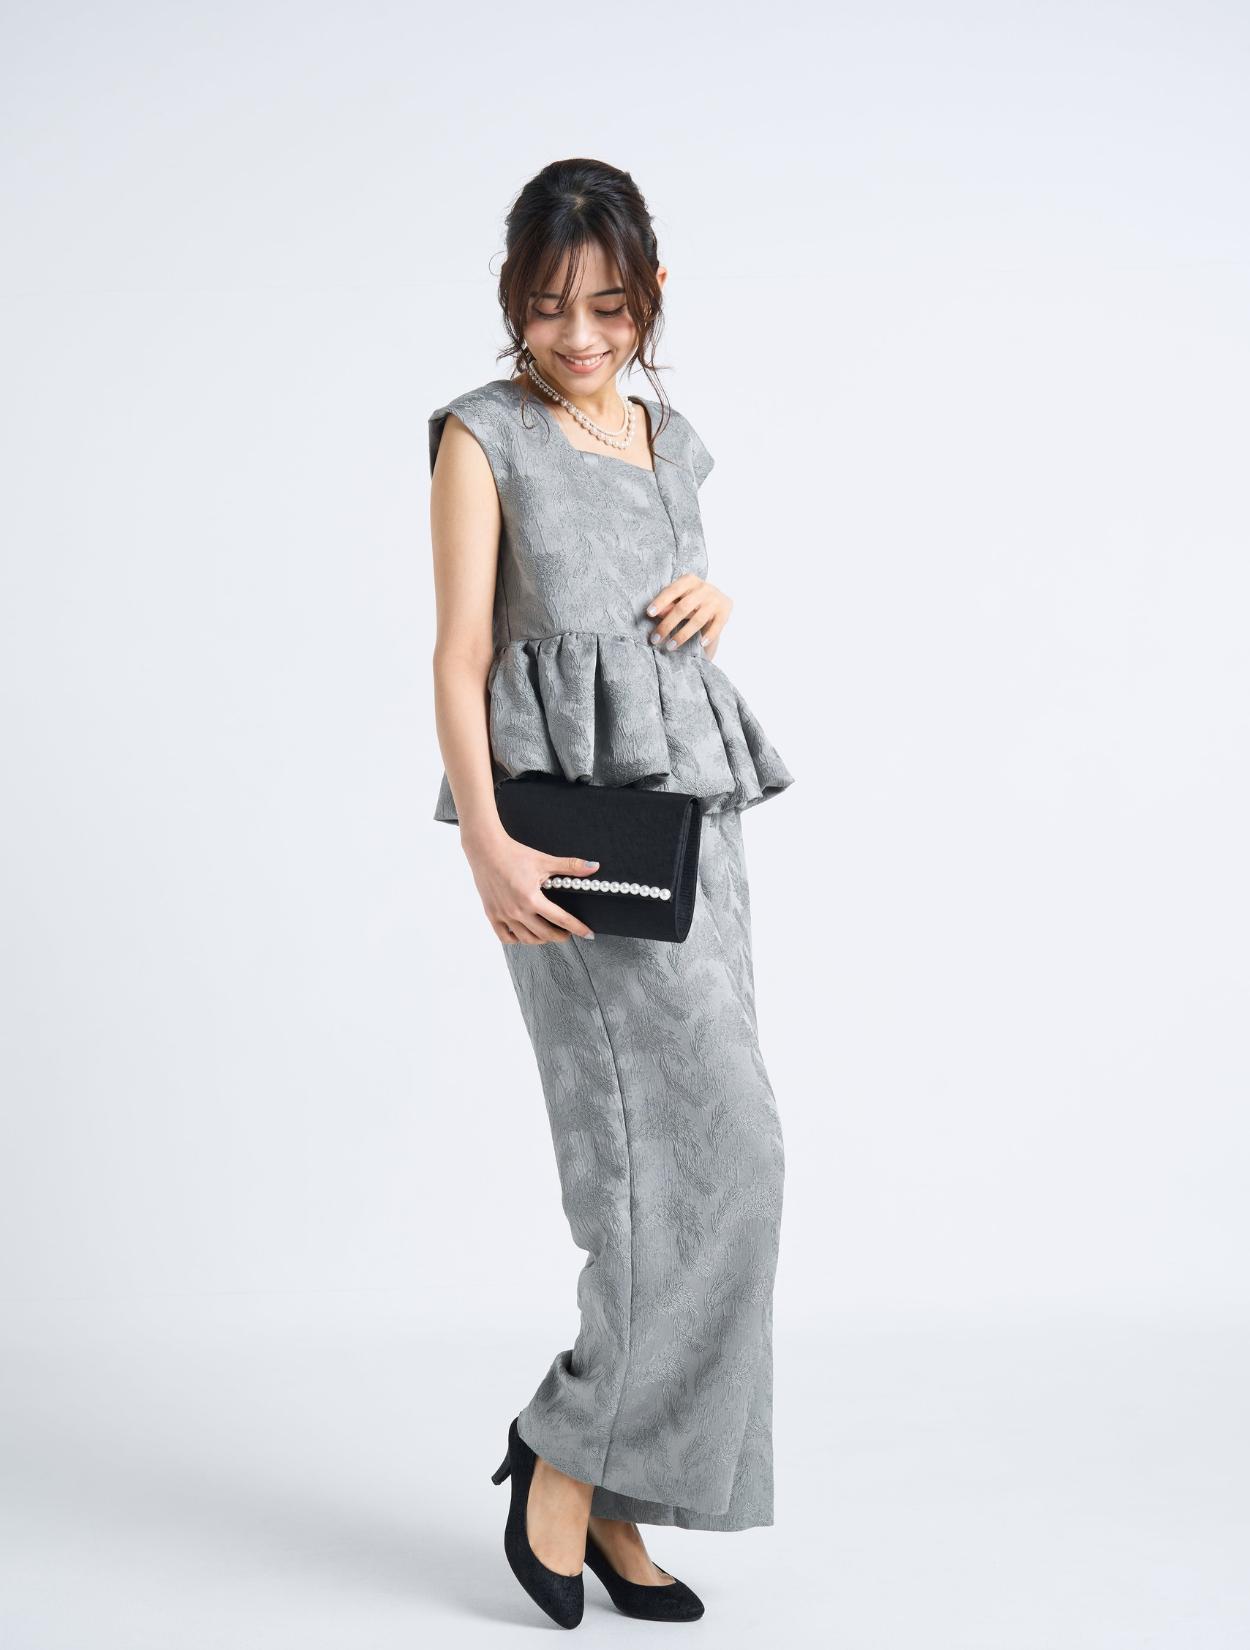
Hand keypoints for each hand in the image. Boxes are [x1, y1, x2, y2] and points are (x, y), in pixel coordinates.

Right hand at [465, 832, 599, 943]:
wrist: (486, 850)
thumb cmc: (514, 854)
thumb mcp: (544, 860)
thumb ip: (570, 866)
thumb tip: (594, 867)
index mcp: (532, 899)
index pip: (561, 919)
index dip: (577, 928)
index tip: (588, 934)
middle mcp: (517, 911)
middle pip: (545, 934)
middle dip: (560, 936)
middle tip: (567, 933)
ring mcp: (503, 915)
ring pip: (526, 939)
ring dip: (541, 939)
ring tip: (549, 934)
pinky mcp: (492, 915)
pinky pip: (506, 937)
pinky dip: (517, 940)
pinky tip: (525, 934)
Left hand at [645, 575, 732, 661]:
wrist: (718, 602)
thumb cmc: (692, 602)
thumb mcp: (679, 600)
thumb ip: (668, 605)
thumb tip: (656, 613)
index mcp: (690, 580)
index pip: (673, 590)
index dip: (661, 601)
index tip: (649, 613)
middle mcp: (704, 588)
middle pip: (683, 607)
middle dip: (667, 624)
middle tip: (655, 639)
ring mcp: (716, 600)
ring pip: (697, 619)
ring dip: (682, 635)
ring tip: (670, 646)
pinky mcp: (725, 612)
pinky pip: (716, 626)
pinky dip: (709, 635)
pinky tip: (700, 644)